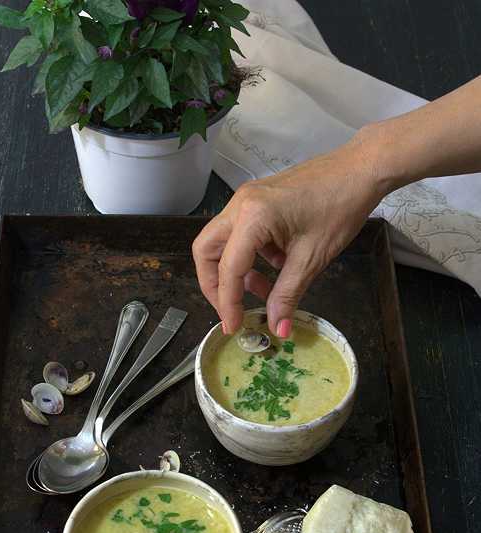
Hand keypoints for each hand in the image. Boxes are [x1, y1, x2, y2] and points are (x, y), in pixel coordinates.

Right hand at [192, 128, 384, 336]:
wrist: (360, 170)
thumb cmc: (341, 207)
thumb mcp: (312, 258)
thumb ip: (288, 295)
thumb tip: (277, 328)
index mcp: (252, 217)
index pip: (228, 268)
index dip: (228, 303)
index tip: (233, 327)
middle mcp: (240, 204)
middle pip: (206, 251)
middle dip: (214, 285)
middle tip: (232, 310)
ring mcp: (246, 199)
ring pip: (220, 242)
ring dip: (233, 271)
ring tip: (263, 292)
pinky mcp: (256, 200)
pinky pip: (239, 234)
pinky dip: (249, 256)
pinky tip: (276, 268)